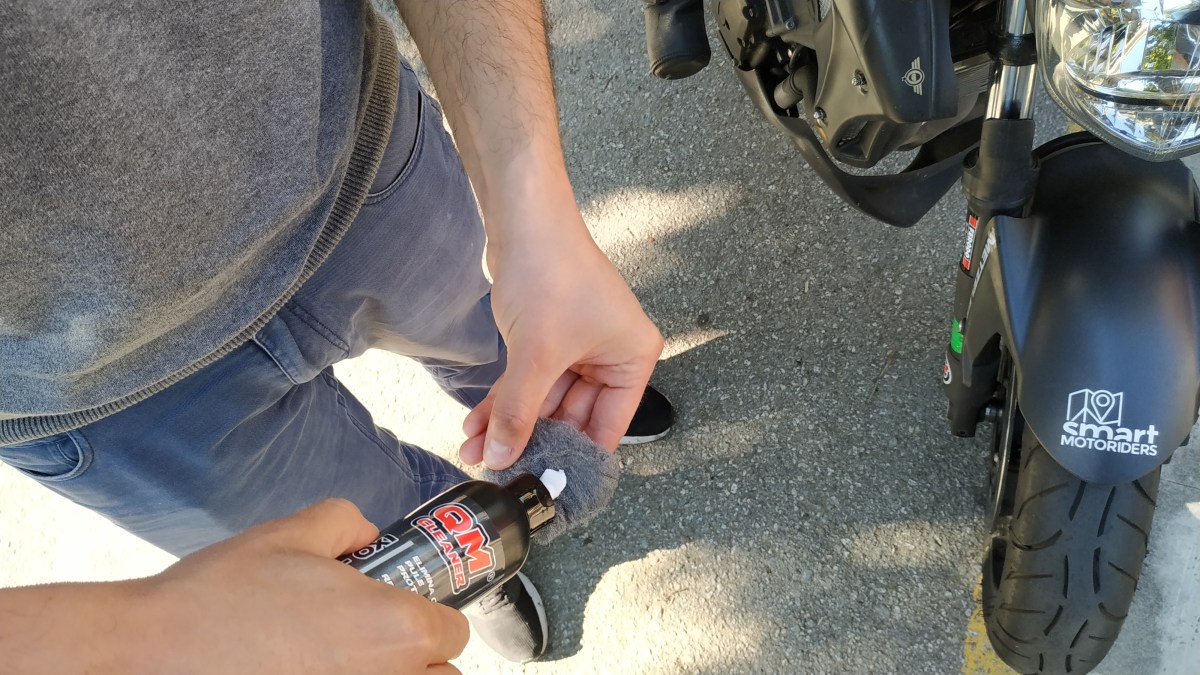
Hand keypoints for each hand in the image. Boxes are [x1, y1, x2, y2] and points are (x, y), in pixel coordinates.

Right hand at [137, 499, 467, 673]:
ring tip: (343, 659)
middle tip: (375, 639)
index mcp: (395, 628)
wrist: (149, 651)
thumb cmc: (220, 595)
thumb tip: (364, 533)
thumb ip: (347, 522)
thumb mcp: (293, 533)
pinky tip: (311, 671)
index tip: (403, 608)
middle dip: (419, 659)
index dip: (433, 616)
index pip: (454, 634)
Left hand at [460, 202, 663, 469]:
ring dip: (509, 425)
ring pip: (543, 400)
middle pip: (571, 417)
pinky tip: (477, 425)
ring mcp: (578, 347)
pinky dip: (503, 401)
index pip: (608, 427)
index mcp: (632, 359)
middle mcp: (610, 356)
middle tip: (497, 471)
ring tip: (474, 452)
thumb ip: (520, 412)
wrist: (524, 219)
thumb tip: (502, 459)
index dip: (575, 459)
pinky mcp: (547, 338)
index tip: (545, 487)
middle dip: (530, 442)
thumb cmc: (552, 272)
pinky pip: (527, 381)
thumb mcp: (538, 354)